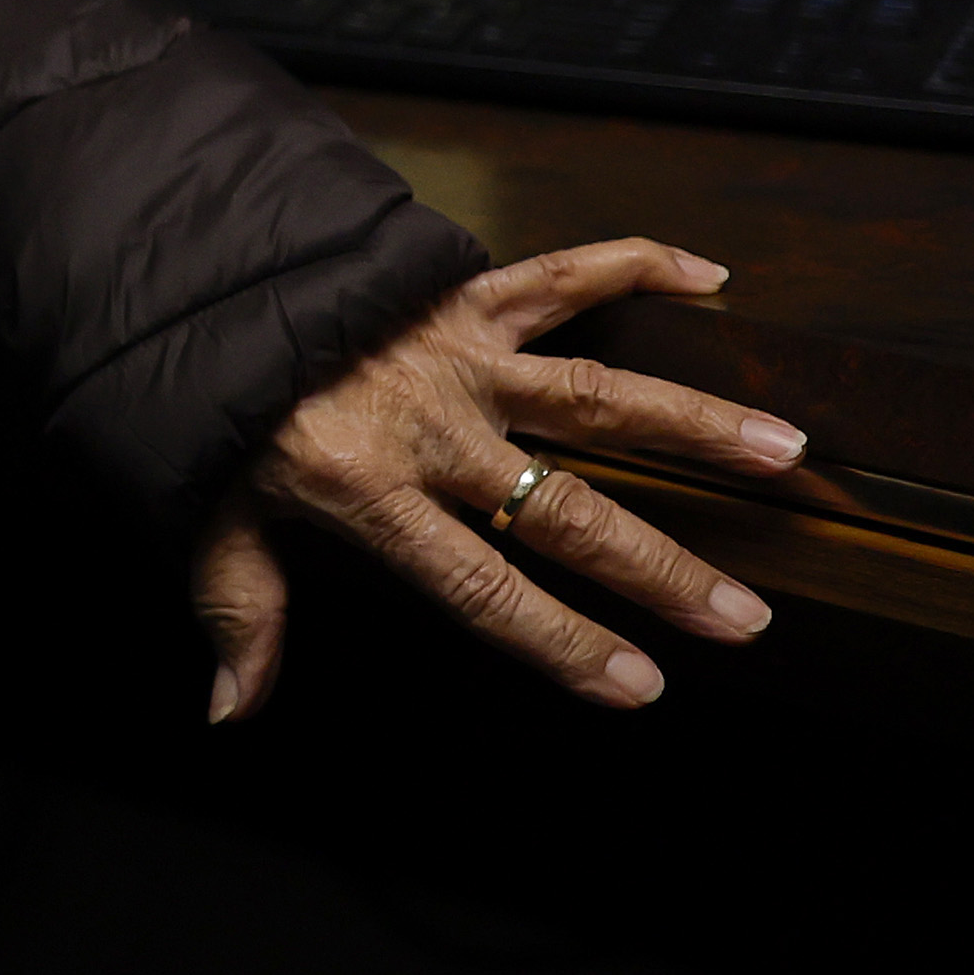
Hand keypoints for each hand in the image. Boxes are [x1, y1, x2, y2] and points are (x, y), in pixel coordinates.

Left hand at [191, 238, 806, 722]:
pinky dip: (633, 264)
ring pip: (594, 391)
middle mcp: (428, 424)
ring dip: (693, 422)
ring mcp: (454, 354)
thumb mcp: (209, 511)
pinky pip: (558, 273)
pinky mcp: (460, 292)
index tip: (642, 687)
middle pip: (562, 506)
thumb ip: (239, 609)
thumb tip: (230, 711)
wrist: (186, 269)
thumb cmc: (204, 403)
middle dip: (658, 566)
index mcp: (368, 488)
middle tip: (744, 616)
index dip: (560, 639)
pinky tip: (710, 277)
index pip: (480, 586)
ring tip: (786, 452)